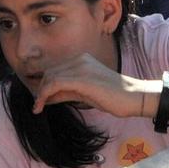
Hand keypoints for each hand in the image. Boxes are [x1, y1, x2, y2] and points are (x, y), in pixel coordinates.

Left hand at [28, 51, 151, 118]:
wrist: (132, 97)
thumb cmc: (111, 97)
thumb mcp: (84, 93)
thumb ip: (66, 92)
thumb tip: (46, 98)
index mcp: (82, 60)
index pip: (55, 69)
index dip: (44, 84)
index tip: (39, 100)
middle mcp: (80, 59)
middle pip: (50, 72)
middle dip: (40, 89)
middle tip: (37, 105)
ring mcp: (81, 67)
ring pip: (51, 77)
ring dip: (40, 93)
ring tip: (37, 107)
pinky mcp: (82, 78)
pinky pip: (56, 83)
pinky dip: (45, 94)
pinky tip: (42, 105)